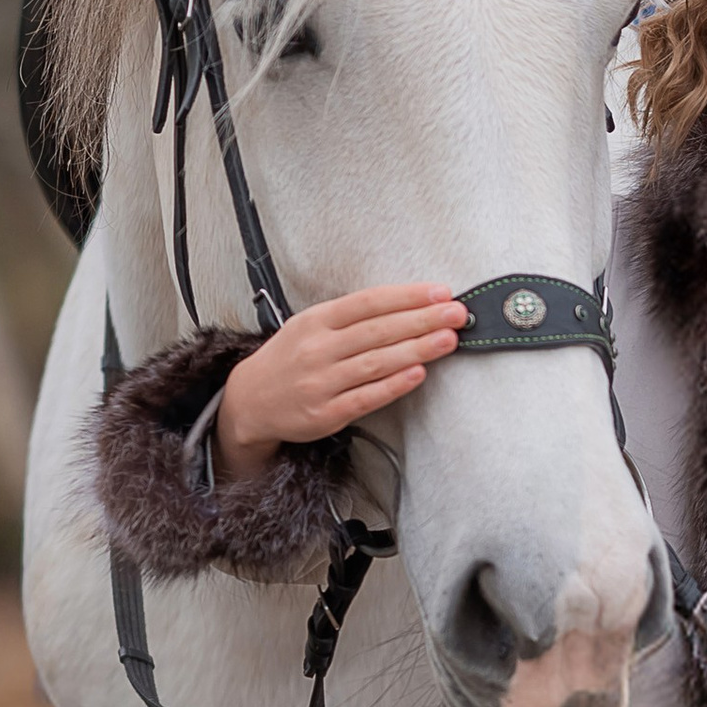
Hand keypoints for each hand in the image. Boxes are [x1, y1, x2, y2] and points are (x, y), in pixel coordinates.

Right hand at [213, 285, 464, 477]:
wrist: (250, 400)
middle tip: (457, 314)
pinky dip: (395, 385)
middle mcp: (317, 349)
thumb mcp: (309, 325)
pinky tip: (419, 373)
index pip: (368, 302)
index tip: (440, 293)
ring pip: (376, 362)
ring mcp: (320, 383)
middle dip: (422, 320)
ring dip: (417, 349)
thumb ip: (351, 317)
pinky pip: (366, 397)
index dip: (407, 296)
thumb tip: (408, 307)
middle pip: (378, 331)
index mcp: (315, 320)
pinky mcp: (325, 414)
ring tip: (449, 340)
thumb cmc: (291, 358)